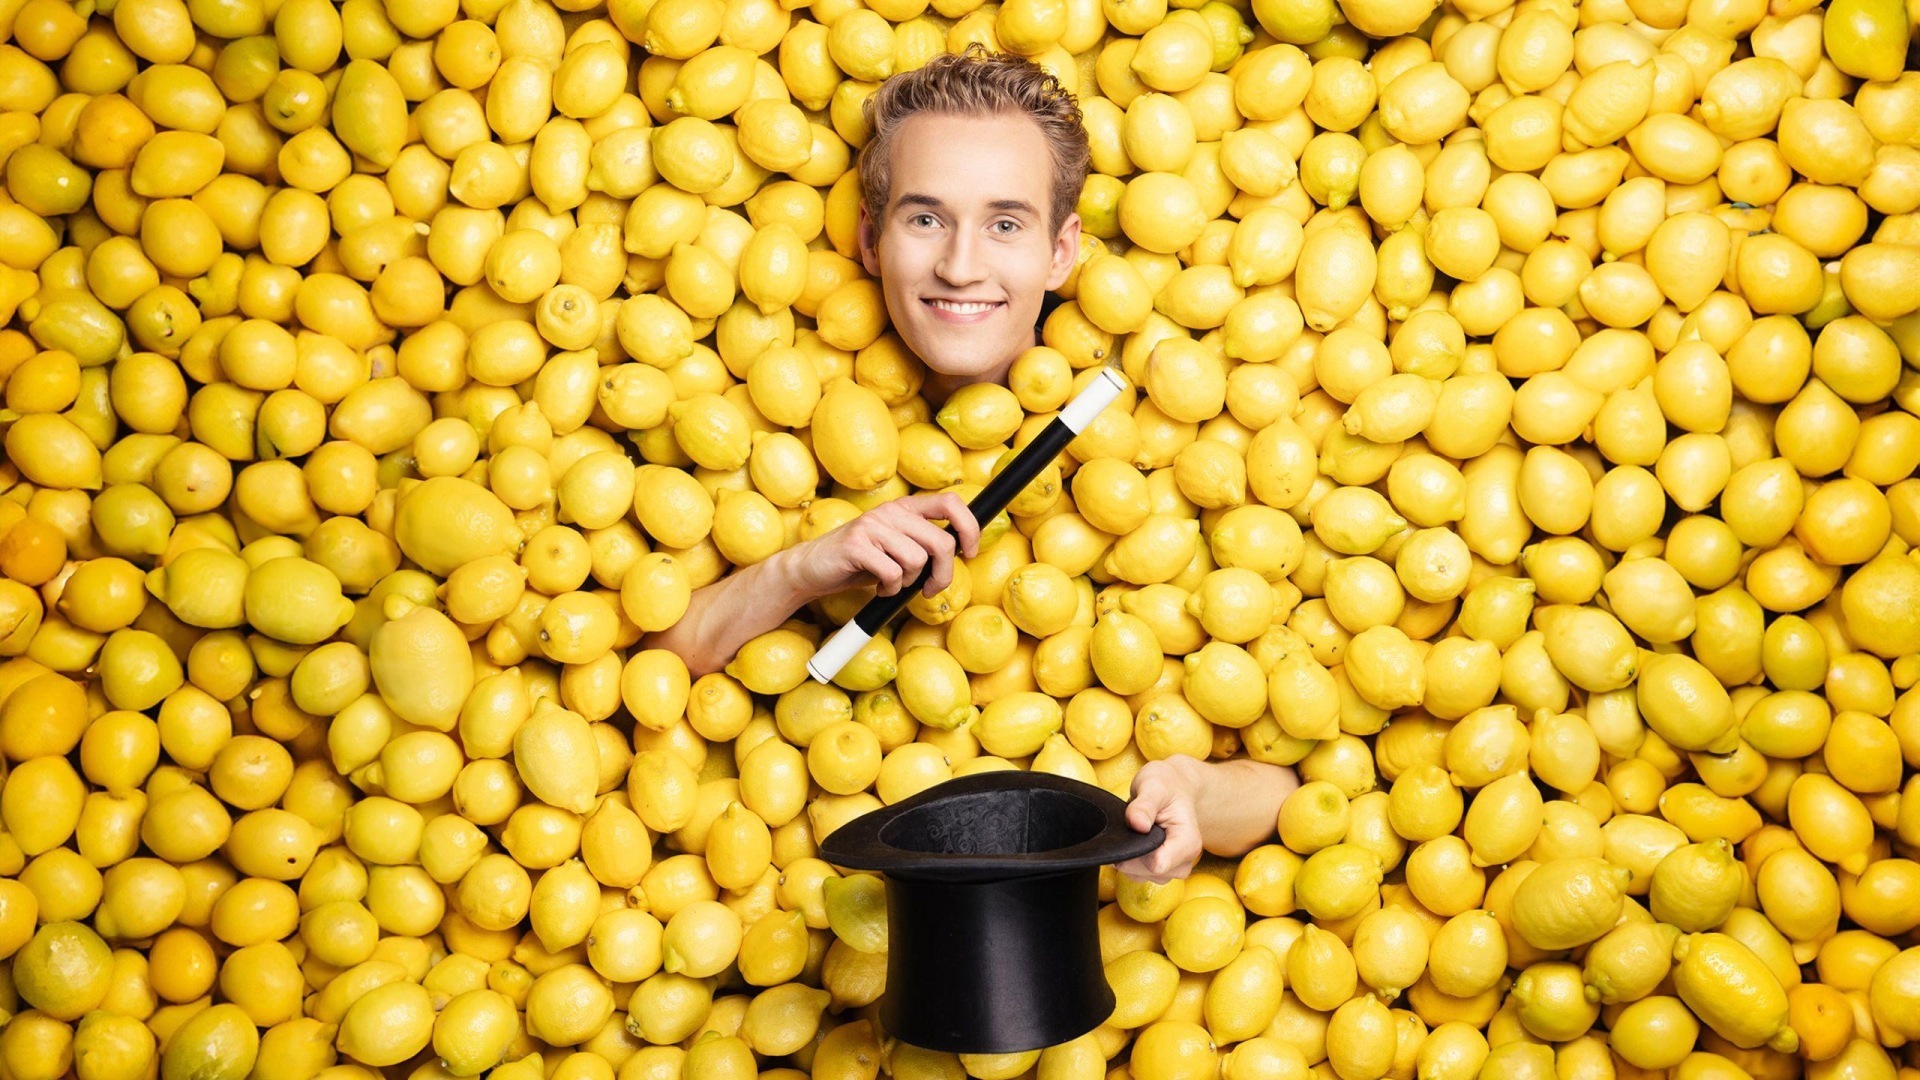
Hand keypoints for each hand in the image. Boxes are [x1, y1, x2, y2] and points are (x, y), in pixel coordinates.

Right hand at [789, 493, 981, 600]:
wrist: (812, 568)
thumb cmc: (861, 561)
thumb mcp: (897, 548)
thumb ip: (924, 544)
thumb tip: (962, 551)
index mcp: (905, 508)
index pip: (951, 503)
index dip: (969, 528)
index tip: (969, 552)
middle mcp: (891, 511)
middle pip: (941, 541)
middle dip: (943, 574)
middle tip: (930, 588)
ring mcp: (873, 525)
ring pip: (917, 560)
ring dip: (909, 582)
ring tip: (893, 584)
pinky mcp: (857, 544)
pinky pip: (892, 573)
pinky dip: (890, 589)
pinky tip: (880, 589)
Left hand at [1116, 756, 1204, 883]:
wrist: (1174, 787)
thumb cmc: (1166, 785)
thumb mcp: (1154, 786)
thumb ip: (1144, 805)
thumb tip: (1136, 824)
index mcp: (1188, 841)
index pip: (1158, 864)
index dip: (1136, 852)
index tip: (1129, 830)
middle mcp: (1185, 860)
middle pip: (1148, 873)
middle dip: (1130, 854)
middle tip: (1130, 826)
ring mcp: (1174, 868)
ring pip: (1141, 876)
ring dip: (1128, 857)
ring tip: (1133, 831)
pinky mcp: (1162, 870)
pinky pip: (1137, 874)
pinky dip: (1128, 860)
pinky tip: (1132, 840)